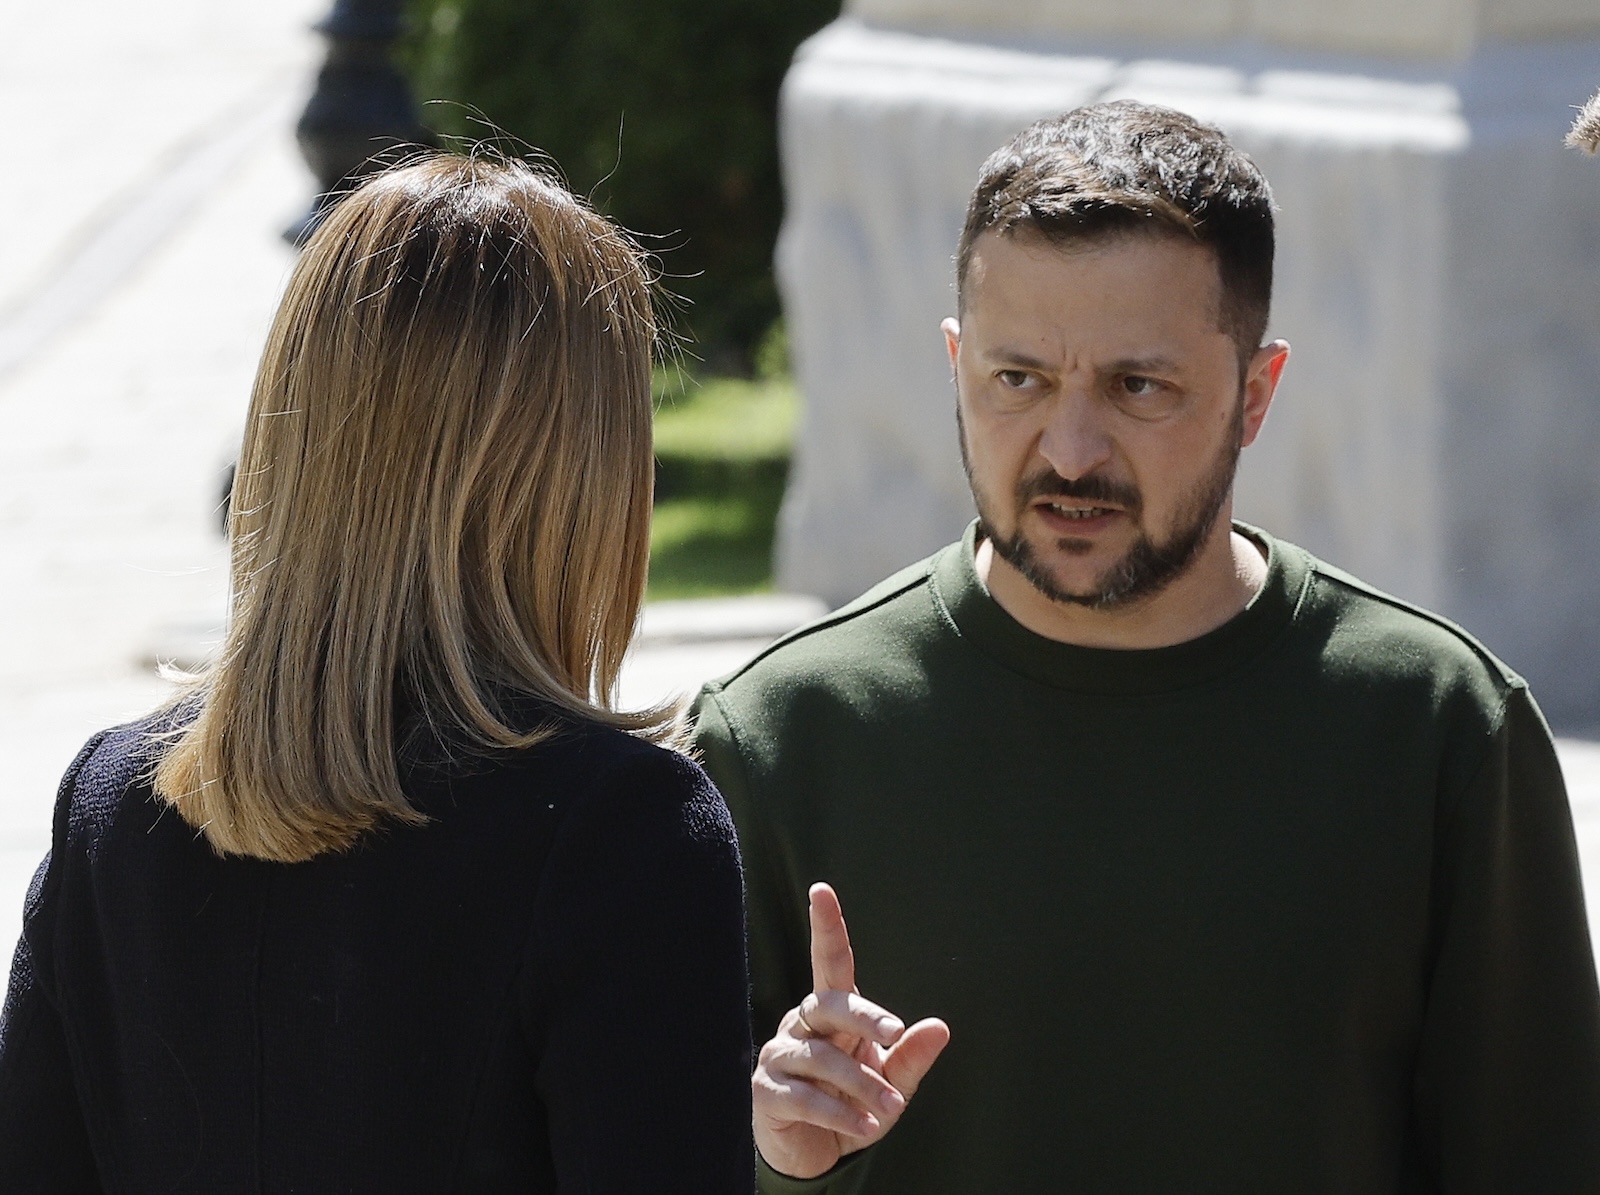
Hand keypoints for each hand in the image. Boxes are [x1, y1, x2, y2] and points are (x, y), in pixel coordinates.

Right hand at [752, 882, 950, 1179]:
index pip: (829, 963)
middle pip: (829, 1004)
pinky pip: (806, 1097)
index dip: (826, 927)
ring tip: (890, 1109)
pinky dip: (841, 1112)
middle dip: (864, 1015)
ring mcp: (780, 1055)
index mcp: (832, 1014)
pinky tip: (865, 1126)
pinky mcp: (766, 1090)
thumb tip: (940, 1027)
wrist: (814, 1153)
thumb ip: (910, 1057)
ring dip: (863, 1085)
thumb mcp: (890, 1084)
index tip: (822, 890)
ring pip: (822, 1058)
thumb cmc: (852, 1105)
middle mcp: (801, 1024)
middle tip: (895, 1032)